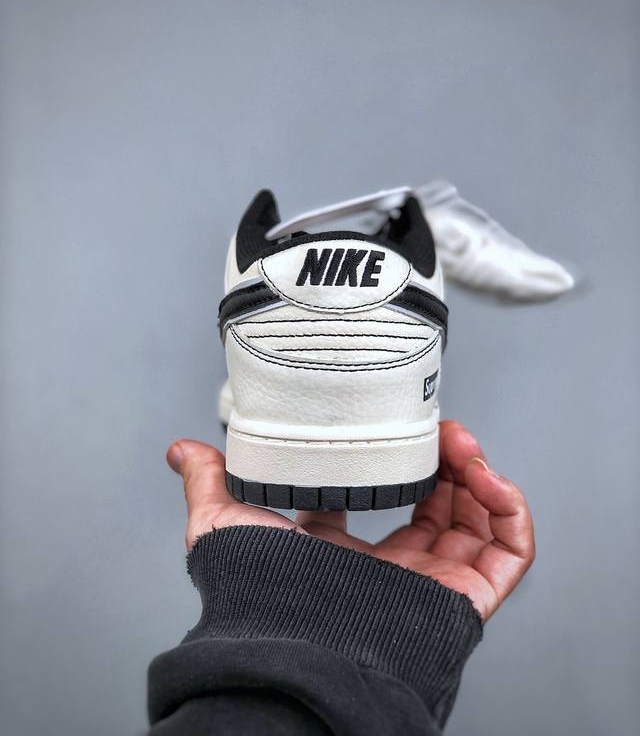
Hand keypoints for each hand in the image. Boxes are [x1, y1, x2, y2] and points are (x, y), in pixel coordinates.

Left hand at [167, 421, 533, 620]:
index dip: (398, 464)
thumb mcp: (225, 526)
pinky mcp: (465, 600)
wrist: (291, 643)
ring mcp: (432, 585)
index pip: (384, 507)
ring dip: (479, 476)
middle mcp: (394, 573)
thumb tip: (180, 450)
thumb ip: (209, 484)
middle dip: (445, 461)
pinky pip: (510, 556)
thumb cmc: (257, 597)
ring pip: (478, 525)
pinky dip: (511, 512)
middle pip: (440, 509)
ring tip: (463, 444)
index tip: (398, 430)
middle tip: (441, 429)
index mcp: (346, 559)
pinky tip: (489, 478)